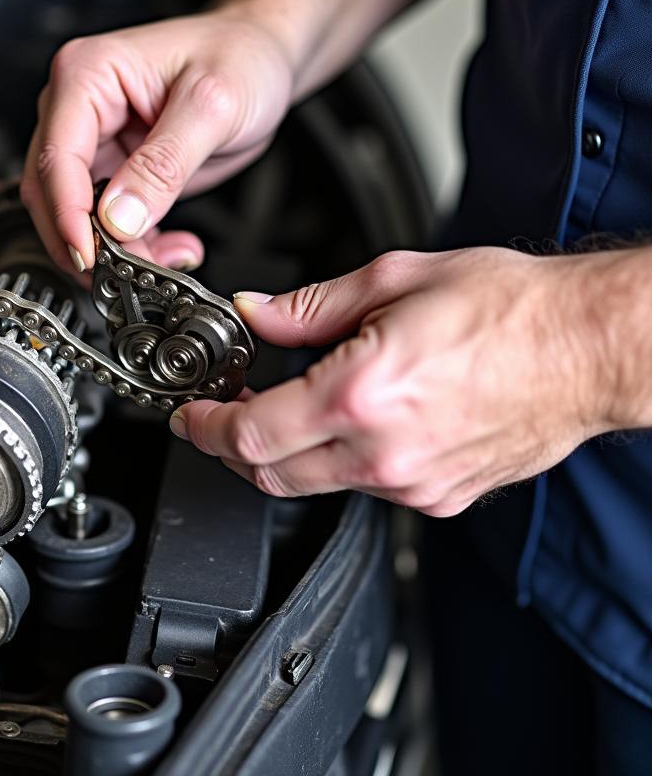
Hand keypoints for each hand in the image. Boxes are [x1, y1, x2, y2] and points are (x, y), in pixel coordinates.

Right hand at [21, 6, 297, 273]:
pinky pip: (106, 222)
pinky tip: (170, 247)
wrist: (264, 56)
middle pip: (52, 191)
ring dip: (113, 250)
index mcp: (87, 74)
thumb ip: (164, 164)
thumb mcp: (212, 106)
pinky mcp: (115, 168)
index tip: (90, 256)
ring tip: (164, 259)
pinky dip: (133, 245)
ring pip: (76, 214)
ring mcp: (94, 139)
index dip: (68, 214)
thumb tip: (118, 217)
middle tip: (127, 272)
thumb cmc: (241, 56)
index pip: (58, 156)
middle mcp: (79, 106)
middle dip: (87, 240)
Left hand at [171, 247, 619, 515]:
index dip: (205, 428)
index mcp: (362, 392)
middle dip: (232, 446)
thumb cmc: (511, 309)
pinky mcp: (438, 497)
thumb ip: (308, 306)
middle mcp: (383, 451)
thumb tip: (255, 310)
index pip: (250, 435)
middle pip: (269, 473)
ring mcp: (413, 483)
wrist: (588, 347)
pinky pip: (363, 488)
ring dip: (282, 454)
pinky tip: (345, 425)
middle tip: (220, 414)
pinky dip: (335, 462)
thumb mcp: (393, 280)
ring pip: (312, 485)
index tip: (190, 416)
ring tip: (282, 409)